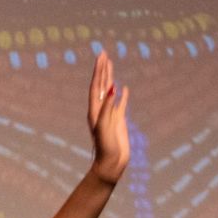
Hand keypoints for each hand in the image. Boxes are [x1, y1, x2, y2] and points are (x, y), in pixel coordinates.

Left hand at [86, 50, 130, 183]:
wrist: (111, 163)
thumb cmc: (106, 147)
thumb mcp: (105, 126)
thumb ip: (108, 107)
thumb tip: (113, 87)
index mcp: (94, 110)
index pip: (96, 85)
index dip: (99, 70)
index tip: (101, 56)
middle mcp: (100, 110)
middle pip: (101, 85)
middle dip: (102, 69)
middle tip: (103, 53)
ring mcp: (109, 114)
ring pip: (109, 91)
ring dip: (110, 78)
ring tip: (110, 64)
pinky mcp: (118, 121)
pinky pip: (120, 104)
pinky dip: (122, 95)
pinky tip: (124, 88)